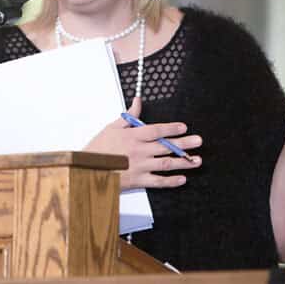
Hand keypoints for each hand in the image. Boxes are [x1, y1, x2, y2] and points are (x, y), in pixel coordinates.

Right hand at [83, 97, 201, 189]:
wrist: (86, 170)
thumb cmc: (98, 149)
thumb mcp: (112, 127)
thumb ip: (129, 116)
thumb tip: (137, 101)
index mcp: (133, 136)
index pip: (157, 130)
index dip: (172, 128)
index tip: (184, 127)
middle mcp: (139, 151)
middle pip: (166, 146)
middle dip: (185, 143)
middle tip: (198, 141)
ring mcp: (139, 166)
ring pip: (166, 164)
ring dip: (183, 162)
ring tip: (196, 160)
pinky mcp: (138, 181)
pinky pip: (158, 182)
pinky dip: (171, 181)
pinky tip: (182, 179)